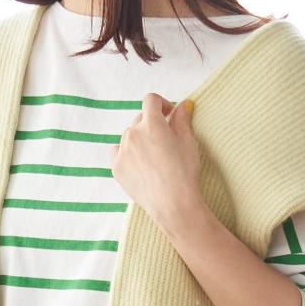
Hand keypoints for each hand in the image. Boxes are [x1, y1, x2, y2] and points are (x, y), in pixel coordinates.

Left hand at [109, 93, 201, 225]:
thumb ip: (182, 120)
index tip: (168, 113)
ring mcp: (122, 150)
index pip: (151, 100)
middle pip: (140, 118)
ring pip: (129, 135)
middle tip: (164, 140)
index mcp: (152, 124)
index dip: (161, 104)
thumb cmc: (184, 173)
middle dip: (152, 123)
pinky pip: (117, 151)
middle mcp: (133, 133)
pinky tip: (139, 163)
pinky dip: (126, 152)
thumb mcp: (188, 142)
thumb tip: (182, 104)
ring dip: (139, 138)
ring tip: (153, 156)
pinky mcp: (116, 167)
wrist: (173, 205)